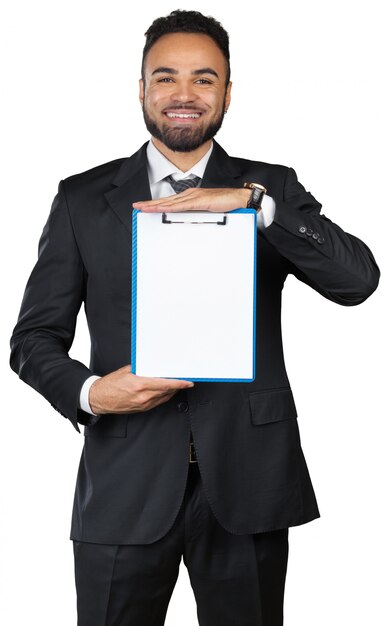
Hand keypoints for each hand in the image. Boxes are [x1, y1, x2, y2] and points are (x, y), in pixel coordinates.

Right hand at [89, 365, 193, 414]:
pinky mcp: (142, 409)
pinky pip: (158, 402)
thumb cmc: (111, 384)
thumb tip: (154, 366)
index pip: (165, 384)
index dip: (179, 383)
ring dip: (172, 391)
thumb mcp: (126, 371)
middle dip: (178, 386)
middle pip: (167, 391)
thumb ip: (142, 368)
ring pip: (164, 397)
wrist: (99, 398)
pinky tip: (166, 391)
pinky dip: (164, 396)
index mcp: (140, 385)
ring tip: (177, 384)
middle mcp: (143, 396)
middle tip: (186, 380)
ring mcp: (143, 404)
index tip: (188, 382)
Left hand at [132, 187, 251, 212]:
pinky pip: (182, 205)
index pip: (170, 201)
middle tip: (136, 206)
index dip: (156, 204)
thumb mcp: (207, 212)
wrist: (240, 199)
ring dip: (156, 205)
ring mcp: (195, 196)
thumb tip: (187, 224)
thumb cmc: (226, 205)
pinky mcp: (201, 200)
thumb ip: (197, 216)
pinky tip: (161, 209)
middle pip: (166, 200)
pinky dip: (170, 207)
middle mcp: (191, 194)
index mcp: (192, 197)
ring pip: (171, 202)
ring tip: (143, 208)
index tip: (145, 207)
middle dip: (150, 204)